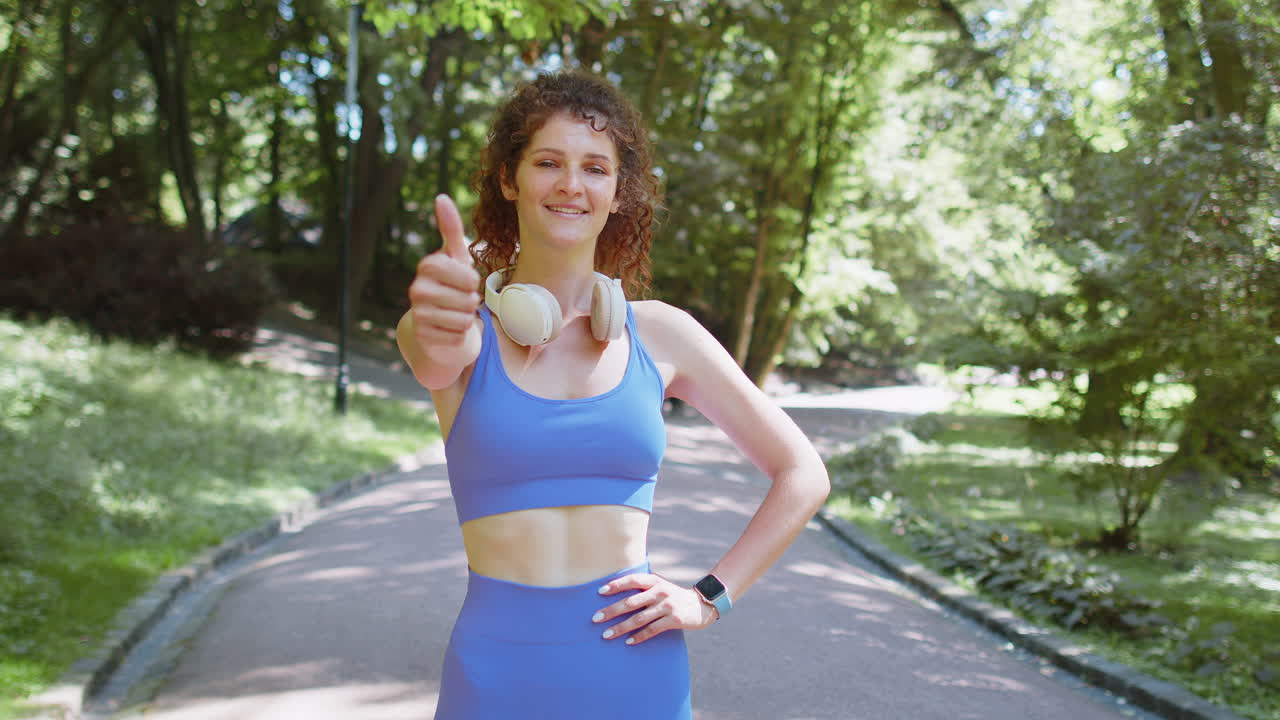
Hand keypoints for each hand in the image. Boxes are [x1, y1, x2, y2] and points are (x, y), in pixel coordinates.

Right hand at [408, 194, 481, 352]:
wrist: (436, 321)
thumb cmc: (451, 285)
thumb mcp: (455, 257)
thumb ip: (451, 229)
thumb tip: (441, 197)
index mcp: (427, 266)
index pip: (468, 276)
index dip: (472, 281)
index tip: (464, 280)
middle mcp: (417, 289)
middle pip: (468, 300)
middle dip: (471, 302)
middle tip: (459, 300)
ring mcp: (418, 314)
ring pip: (464, 319)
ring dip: (467, 319)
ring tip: (455, 313)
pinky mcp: (423, 337)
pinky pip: (458, 337)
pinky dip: (460, 335)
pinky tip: (449, 329)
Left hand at [593, 572, 718, 645]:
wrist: (701, 605)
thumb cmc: (673, 596)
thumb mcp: (660, 586)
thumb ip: (642, 588)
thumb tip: (614, 591)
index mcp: (655, 581)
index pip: (632, 580)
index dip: (616, 585)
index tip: (599, 592)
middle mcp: (660, 591)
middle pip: (631, 602)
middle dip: (611, 611)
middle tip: (595, 618)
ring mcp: (667, 606)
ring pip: (639, 618)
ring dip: (620, 628)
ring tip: (606, 635)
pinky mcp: (674, 620)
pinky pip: (652, 630)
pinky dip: (639, 636)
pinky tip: (627, 642)